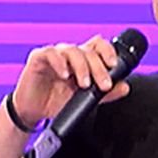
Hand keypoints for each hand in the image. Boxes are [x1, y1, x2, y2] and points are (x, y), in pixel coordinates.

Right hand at [11, 35, 130, 124]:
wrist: (32, 111)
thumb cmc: (56, 101)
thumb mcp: (84, 101)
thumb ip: (104, 94)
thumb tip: (125, 87)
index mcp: (82, 60)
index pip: (98, 46)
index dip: (108, 51)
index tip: (114, 66)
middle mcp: (70, 54)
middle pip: (89, 51)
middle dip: (99, 68)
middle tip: (103, 85)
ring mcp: (55, 54)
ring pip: (73, 50)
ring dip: (82, 67)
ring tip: (84, 84)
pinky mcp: (38, 58)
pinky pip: (51, 53)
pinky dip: (60, 63)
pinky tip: (65, 75)